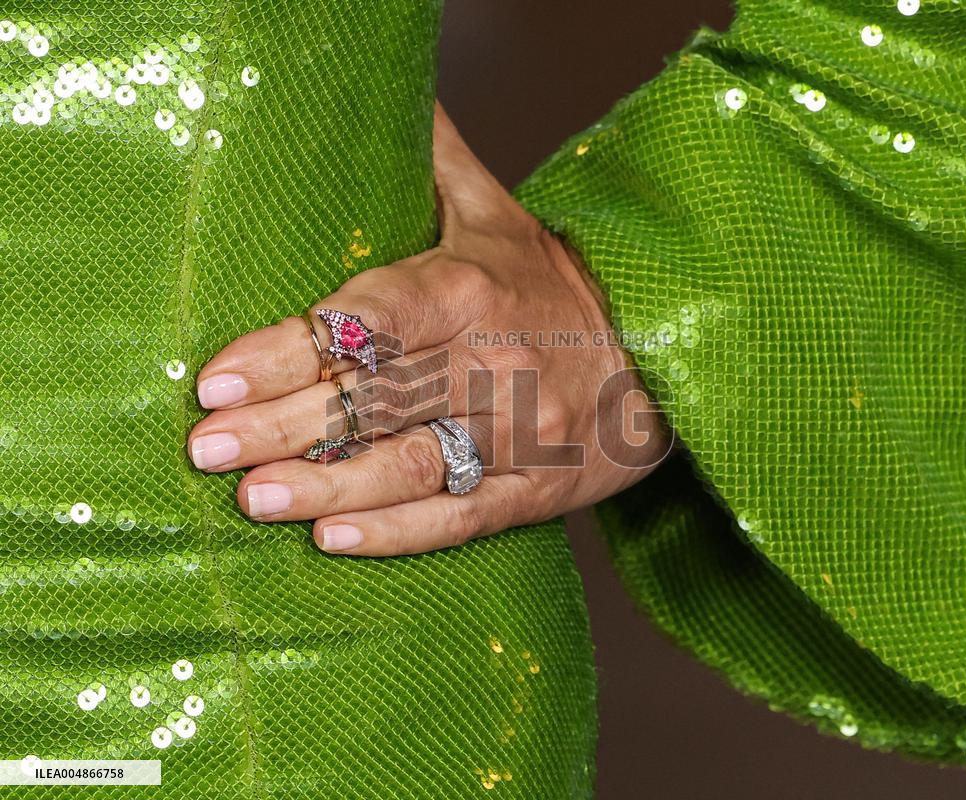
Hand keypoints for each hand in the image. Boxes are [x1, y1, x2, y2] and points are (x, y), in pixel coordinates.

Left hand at [188, 103, 668, 555]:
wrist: (659, 357)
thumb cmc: (557, 287)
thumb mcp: (502, 217)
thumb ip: (440, 164)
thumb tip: (396, 93)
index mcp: (473, 289)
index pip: (369, 322)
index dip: (290, 351)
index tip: (217, 379)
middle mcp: (494, 362)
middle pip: (375, 398)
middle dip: (282, 425)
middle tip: (205, 449)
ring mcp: (518, 433)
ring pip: (411, 465)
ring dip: (328, 486)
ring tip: (254, 499)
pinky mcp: (536, 489)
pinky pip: (462, 517)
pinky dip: (397, 532)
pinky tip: (334, 540)